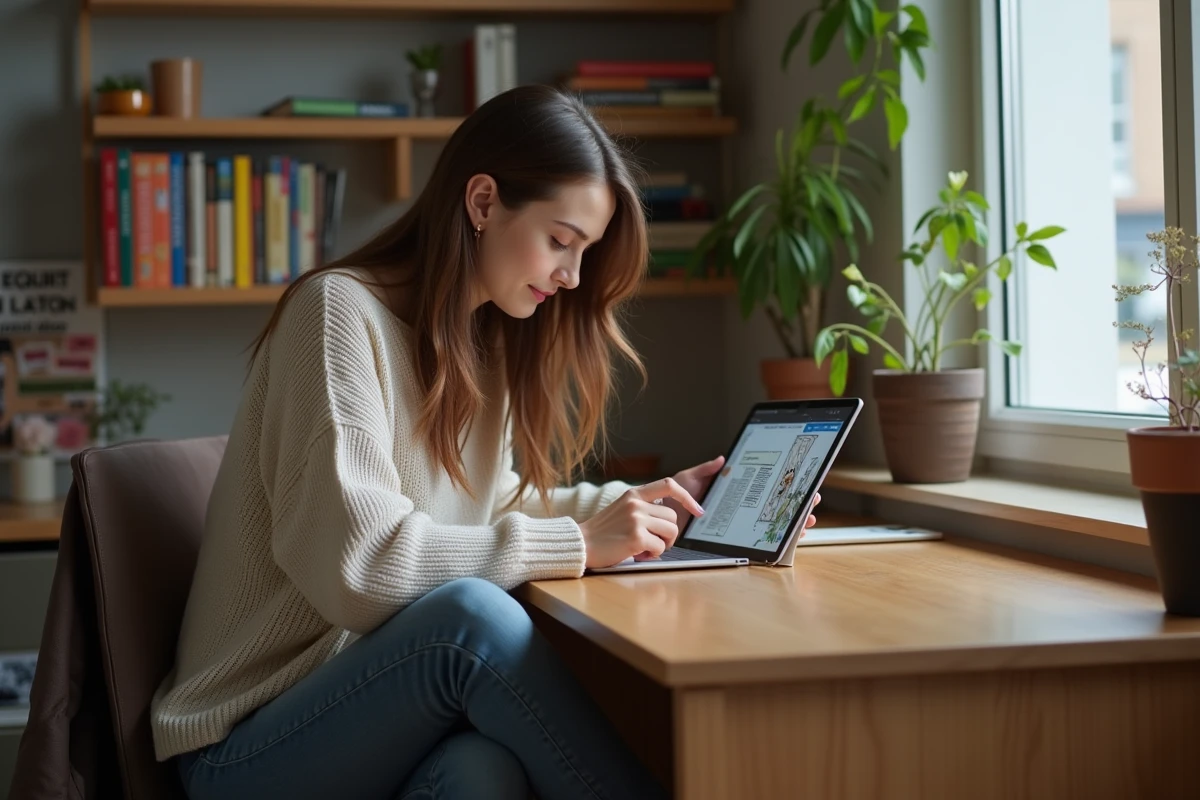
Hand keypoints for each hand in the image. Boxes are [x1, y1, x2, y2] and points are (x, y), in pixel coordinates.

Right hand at [579, 478, 704, 567]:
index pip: (669, 485)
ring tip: (644, 548)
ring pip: (671, 532)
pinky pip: (660, 548)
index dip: (688, 498)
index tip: (698, 510)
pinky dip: (652, 555)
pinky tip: (637, 554)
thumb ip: (644, 507)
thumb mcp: (622, 509)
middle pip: (673, 517)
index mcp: (633, 493)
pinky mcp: (636, 537)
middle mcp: (636, 503)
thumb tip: (671, 518)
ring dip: (662, 545)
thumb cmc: (603, 532)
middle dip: (669, 534)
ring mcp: (636, 519)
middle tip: (654, 543)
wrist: (581, 544)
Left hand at [663, 455, 822, 534]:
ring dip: (793, 524)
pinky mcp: (730, 542)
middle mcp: (737, 512)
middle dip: (796, 505)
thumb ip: (706, 471)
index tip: (801, 483)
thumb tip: (722, 459)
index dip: (782, 488)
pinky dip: (777, 542)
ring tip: (808, 520)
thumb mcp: (687, 480)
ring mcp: (735, 528)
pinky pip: (758, 543)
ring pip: (771, 527)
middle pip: (773, 509)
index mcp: (730, 495)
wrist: (658, 520)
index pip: (762, 491)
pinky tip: (792, 539)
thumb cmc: (670, 501)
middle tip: (813, 500)